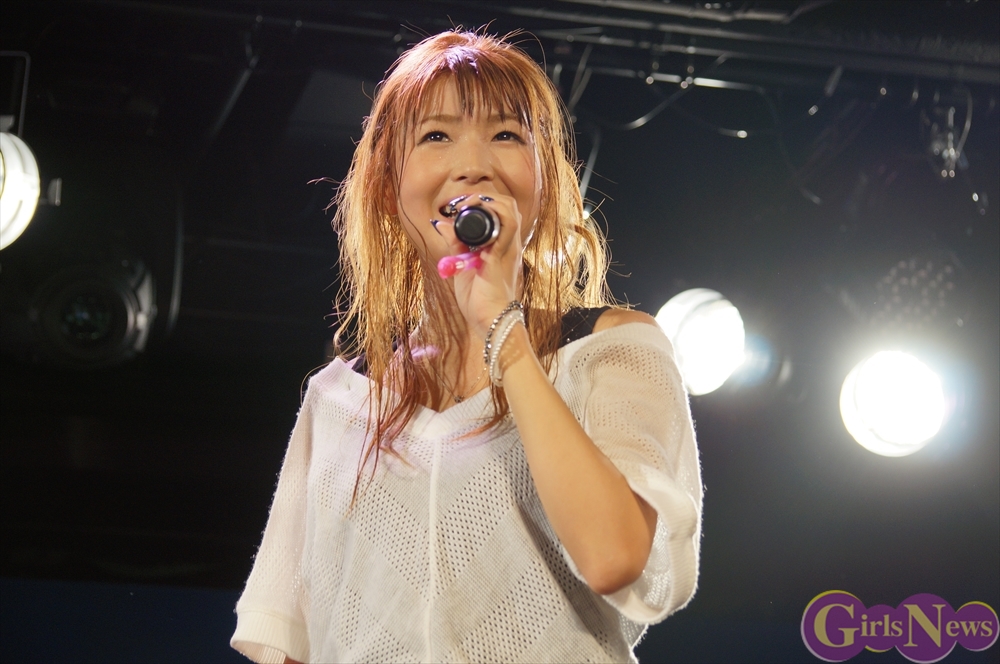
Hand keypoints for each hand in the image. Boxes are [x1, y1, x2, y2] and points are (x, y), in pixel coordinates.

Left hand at [434, 193, 529, 338]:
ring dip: (489, 201)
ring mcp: (508, 250)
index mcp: (502, 248)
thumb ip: (455, 244)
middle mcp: (510, 246)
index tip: (459, 205)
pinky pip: (506, 227)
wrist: (491, 323)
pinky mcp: (502, 257)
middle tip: (463, 202)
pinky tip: (468, 215)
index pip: (502, 213)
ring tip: (467, 204)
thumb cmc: (479, 302)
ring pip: (510, 211)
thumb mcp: (463, 267)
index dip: (483, 202)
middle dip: (486, 197)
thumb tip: (441, 224)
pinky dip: (489, 215)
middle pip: (509, 207)